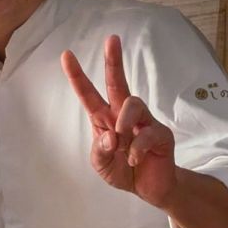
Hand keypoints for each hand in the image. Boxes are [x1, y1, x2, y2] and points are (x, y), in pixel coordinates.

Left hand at [62, 35, 176, 208]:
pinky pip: (146, 134)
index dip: (78, 76)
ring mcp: (144, 122)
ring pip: (133, 103)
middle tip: (111, 39)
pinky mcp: (160, 134)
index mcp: (105, 119)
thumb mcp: (101, 164)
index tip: (66, 55)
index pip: (89, 94)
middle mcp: (124, 115)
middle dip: (113, 61)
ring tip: (122, 143)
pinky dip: (136, 150)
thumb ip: (100, 151)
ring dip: (123, 123)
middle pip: (117, 82)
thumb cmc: (123, 170)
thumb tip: (110, 135)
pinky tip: (134, 160)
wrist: (150, 188)